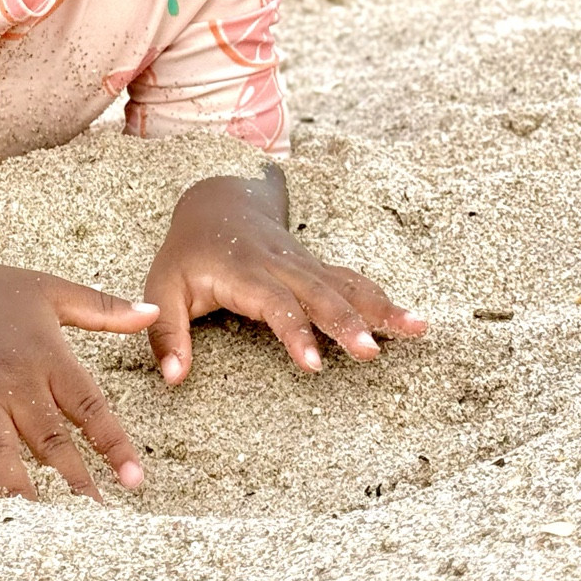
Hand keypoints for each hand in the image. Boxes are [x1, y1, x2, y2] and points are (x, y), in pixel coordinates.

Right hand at [0, 255, 156, 500]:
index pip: (88, 406)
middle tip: (96, 521)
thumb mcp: (53, 291)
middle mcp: (12, 380)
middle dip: (74, 482)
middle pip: (48, 440)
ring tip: (39, 528)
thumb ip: (105, 308)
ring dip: (20, 489)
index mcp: (46, 355)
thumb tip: (154, 312)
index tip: (135, 479)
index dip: (113, 444)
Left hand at [143, 173, 424, 383]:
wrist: (219, 200)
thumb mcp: (162, 287)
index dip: (294, 331)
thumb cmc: (187, 254)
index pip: (273, 301)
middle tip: (370, 353)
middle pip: (320, 291)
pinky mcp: (318, 268)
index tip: (313, 365)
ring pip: (346, 283)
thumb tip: (173, 380)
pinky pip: (353, 283)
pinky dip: (383, 301)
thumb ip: (167, 333)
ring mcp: (304, 264)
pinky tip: (414, 321)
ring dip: (381, 306)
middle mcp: (280, 264)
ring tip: (418, 329)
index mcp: (242, 269)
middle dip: (347, 322)